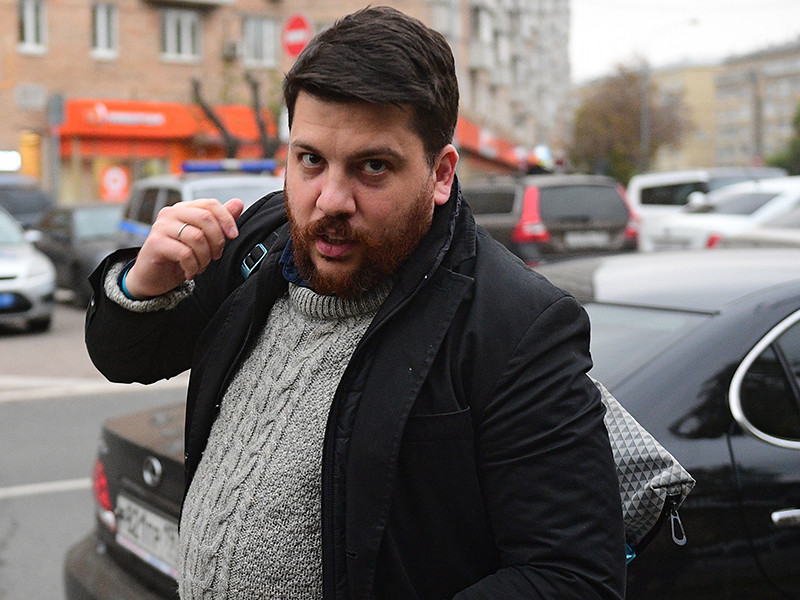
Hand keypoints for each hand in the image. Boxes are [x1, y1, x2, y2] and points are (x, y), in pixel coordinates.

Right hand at [124, 198, 244, 298]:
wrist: (152, 277)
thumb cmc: (178, 257)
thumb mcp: (203, 239)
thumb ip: (219, 221)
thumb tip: (238, 203)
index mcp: (185, 208)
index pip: (210, 204)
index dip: (226, 219)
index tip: (233, 235)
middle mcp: (171, 213)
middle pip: (205, 218)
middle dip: (217, 241)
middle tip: (215, 256)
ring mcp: (161, 226)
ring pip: (197, 237)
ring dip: (205, 257)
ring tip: (201, 266)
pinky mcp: (155, 243)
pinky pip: (185, 253)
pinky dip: (193, 266)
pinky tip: (190, 272)